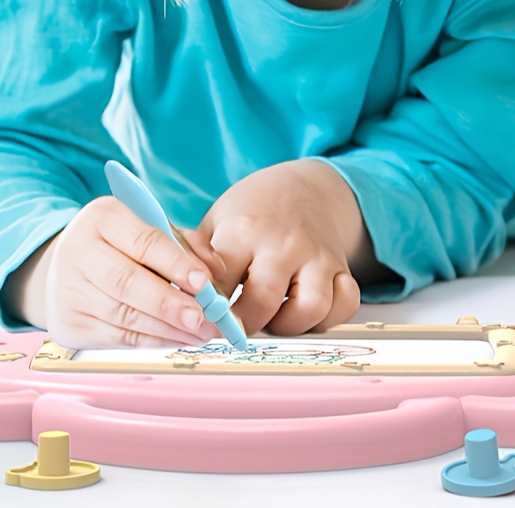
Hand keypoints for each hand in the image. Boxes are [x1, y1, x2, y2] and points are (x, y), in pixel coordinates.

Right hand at [2, 196, 223, 349]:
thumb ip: (188, 244)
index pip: (143, 241)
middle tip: (203, 318)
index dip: (175, 263)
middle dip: (170, 304)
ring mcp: (67, 291)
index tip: (204, 282)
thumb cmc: (124, 245)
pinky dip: (154, 341)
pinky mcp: (68, 325)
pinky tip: (178, 338)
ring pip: (124, 315)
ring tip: (201, 332)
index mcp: (102, 217)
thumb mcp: (154, 228)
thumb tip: (216, 272)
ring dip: (168, 328)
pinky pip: (119, 337)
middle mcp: (77, 251)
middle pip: (127, 282)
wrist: (69, 268)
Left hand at [184, 160, 363, 336]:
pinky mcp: (341, 268)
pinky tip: (305, 312)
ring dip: (287, 326)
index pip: (220, 281)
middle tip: (233, 328)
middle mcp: (284, 244)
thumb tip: (170, 289)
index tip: (198, 322)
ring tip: (271, 318)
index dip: (205, 309)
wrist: (304, 187)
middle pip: (263, 303)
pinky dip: (329, 318)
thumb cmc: (251, 211)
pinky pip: (345, 306)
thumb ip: (195, 255)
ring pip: (310, 310)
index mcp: (244, 230)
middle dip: (243, 326)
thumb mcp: (217, 220)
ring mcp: (317, 256)